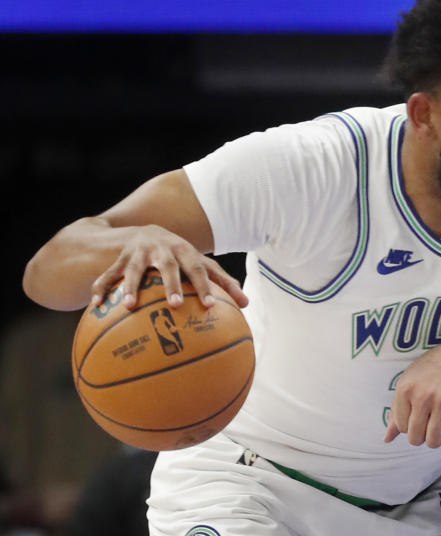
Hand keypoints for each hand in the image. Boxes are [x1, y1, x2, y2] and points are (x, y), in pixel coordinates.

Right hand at [89, 224, 247, 310]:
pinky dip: (101, 288)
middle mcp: (162, 249)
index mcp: (185, 251)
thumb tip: (247, 304)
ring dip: (131, 287)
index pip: (198, 268)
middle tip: (175, 305)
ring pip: (134, 270)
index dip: (205, 286)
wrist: (144, 231)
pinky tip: (96, 306)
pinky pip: (107, 275)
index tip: (209, 306)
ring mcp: (138, 253)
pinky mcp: (118, 260)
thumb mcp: (200, 263)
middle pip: (168, 266)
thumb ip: (222, 282)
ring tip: (130, 306)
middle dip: (171, 284)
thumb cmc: (180, 255)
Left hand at [384, 335, 440, 447]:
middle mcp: (422, 395)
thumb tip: (387, 439)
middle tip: (433, 420)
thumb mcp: (411, 381)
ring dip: (439, 436)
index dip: (412, 423)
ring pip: (434, 442)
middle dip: (424, 434)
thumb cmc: (436, 369)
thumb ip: (397, 410)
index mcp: (405, 388)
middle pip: (415, 439)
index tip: (422, 412)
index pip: (401, 427)